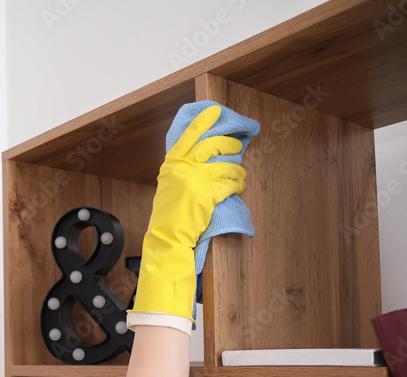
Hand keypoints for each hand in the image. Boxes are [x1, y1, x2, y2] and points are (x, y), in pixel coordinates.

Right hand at [127, 104, 247, 328]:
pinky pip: (231, 183)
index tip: (215, 111)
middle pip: (213, 145)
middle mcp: (183, 168)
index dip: (203, 121)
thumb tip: (204, 156)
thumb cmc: (169, 214)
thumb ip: (182, 169)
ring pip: (226, 164)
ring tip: (239, 175)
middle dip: (230, 144)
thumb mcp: (170, 185)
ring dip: (237, 170)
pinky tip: (238, 187)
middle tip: (237, 147)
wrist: (166, 236)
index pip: (188, 134)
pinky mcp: (208, 194)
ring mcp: (196, 180)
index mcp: (172, 163)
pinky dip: (237, 184)